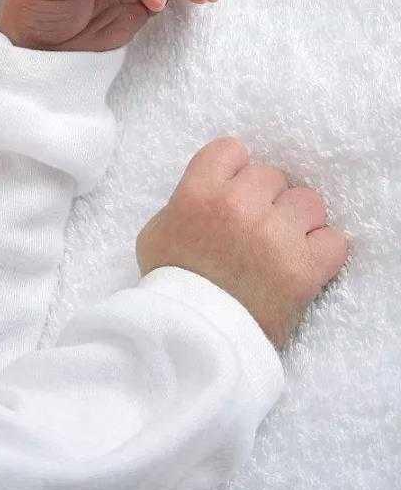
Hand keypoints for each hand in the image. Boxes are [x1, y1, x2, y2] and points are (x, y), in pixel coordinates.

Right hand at [135, 137, 348, 350]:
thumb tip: (213, 190)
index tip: (231, 193)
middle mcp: (238, 208)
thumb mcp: (156, 233)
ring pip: (308, 202)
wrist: (193, 339)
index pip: (231, 150)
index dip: (233, 171)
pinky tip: (300, 263)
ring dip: (296, 222)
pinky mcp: (306, 267)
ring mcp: (275, 236)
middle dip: (264, 200)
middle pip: (272, 176)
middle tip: (252, 229)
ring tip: (279, 246)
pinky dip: (321, 251)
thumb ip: (183, 202)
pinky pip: (334, 239)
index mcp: (197, 194)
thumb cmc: (171, 286)